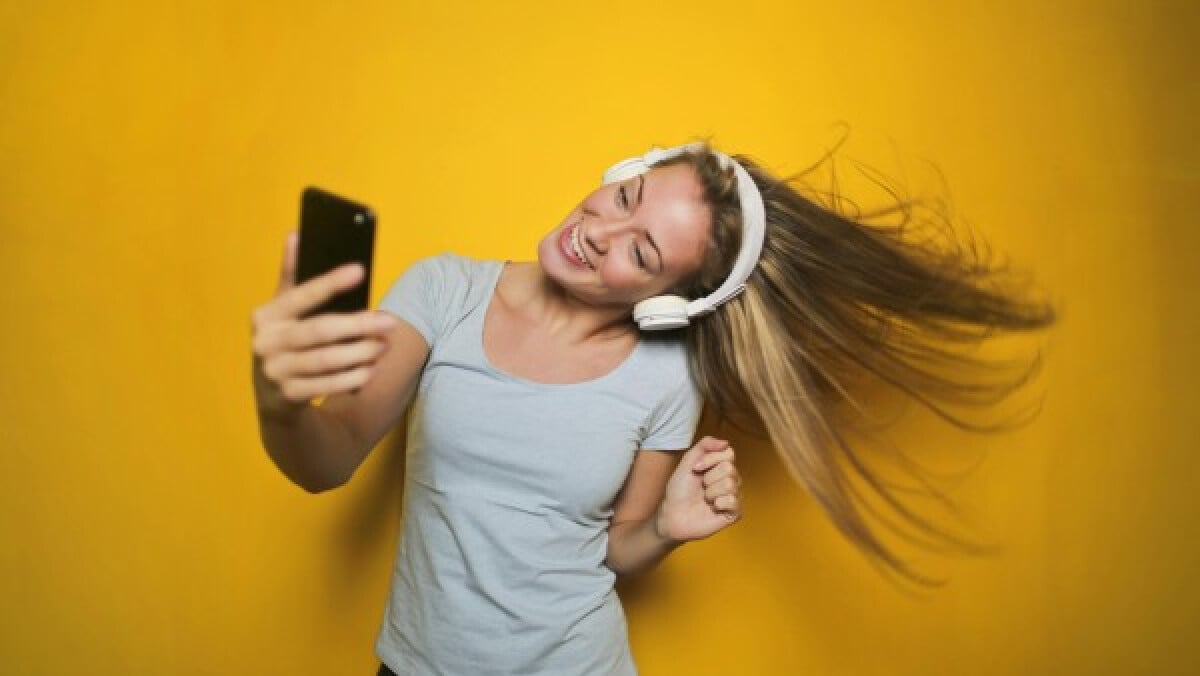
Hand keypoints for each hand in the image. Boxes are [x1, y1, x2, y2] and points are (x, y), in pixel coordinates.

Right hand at [250, 230, 397, 413]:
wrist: (271, 396)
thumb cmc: (286, 340)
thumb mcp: (283, 309)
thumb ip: (292, 275)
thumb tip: (297, 234)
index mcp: (265, 315)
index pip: (300, 294)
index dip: (330, 282)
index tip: (359, 270)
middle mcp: (265, 342)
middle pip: (319, 331)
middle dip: (358, 325)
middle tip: (390, 322)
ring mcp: (274, 371)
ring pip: (325, 360)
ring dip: (360, 353)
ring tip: (383, 346)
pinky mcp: (287, 396)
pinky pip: (325, 386)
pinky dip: (351, 378)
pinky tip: (370, 370)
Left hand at [655, 436, 742, 542]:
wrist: (672, 514)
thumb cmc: (679, 490)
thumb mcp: (687, 461)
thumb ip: (704, 445)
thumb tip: (726, 442)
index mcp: (721, 466)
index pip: (729, 453)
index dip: (710, 460)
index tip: (696, 468)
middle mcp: (731, 479)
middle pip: (730, 469)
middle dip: (709, 478)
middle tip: (701, 487)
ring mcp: (734, 496)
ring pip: (730, 485)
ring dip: (711, 492)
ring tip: (705, 499)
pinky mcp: (734, 513)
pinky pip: (733, 501)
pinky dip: (718, 504)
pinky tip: (712, 508)